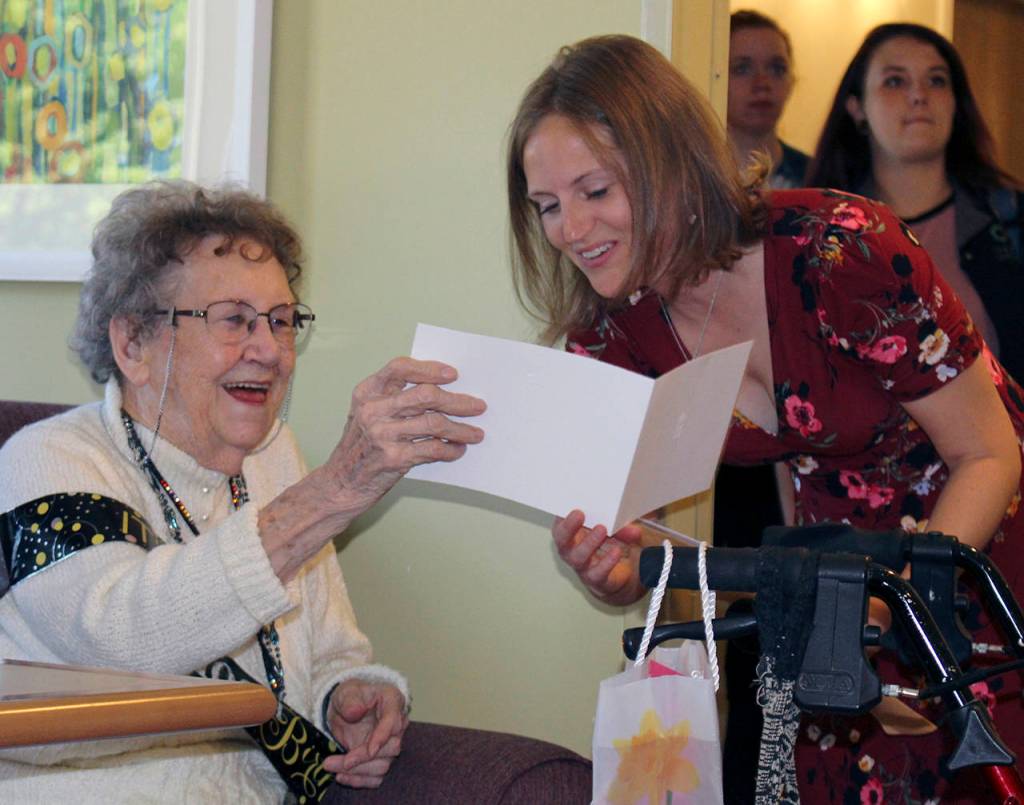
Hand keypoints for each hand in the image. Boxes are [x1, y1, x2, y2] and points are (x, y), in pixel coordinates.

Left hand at [322, 680, 408, 787]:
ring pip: (383, 766)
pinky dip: (358, 780)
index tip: (370, 750)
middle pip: (391, 748)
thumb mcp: (345, 692)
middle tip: (332, 761)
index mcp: (392, 701)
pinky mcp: (382, 760)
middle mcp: (397, 724)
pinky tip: (340, 776)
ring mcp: (390, 744)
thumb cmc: (350, 696)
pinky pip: (376, 777)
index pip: (394, 722)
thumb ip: (350, 700)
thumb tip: (356, 712)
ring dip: (356, 771)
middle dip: (362, 758)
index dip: (383, 737)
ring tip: (330, 766)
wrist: (345, 709)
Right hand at [325, 357, 485, 511]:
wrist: (340, 485)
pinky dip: (451, 450)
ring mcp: (382, 434)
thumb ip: (395, 400)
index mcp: (367, 392)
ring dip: (461, 429)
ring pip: (434, 423)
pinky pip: (433, 449)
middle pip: (425, 395)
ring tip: (476, 433)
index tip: (453, 374)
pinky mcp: (393, 458)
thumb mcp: (367, 415)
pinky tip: (458, 450)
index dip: (429, 368)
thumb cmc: (360, 448)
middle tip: (477, 406)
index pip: (400, 367)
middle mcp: (373, 410)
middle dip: (457, 401)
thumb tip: (443, 392)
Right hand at [553, 510, 643, 604]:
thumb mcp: (617, 529)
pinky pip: (597, 573)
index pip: (559, 523)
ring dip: (589, 542)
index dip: (562, 516)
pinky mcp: (595, 579)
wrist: (621, 573)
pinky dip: (607, 562)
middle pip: (562, 540)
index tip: (570, 505)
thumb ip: (622, 527)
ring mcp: (581, 566)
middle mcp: (571, 550)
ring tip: (602, 529)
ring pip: (578, 557)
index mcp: (572, 533)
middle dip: (569, 527)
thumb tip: (634, 529)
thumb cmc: (611, 545)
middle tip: (579, 514)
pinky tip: (616, 552)